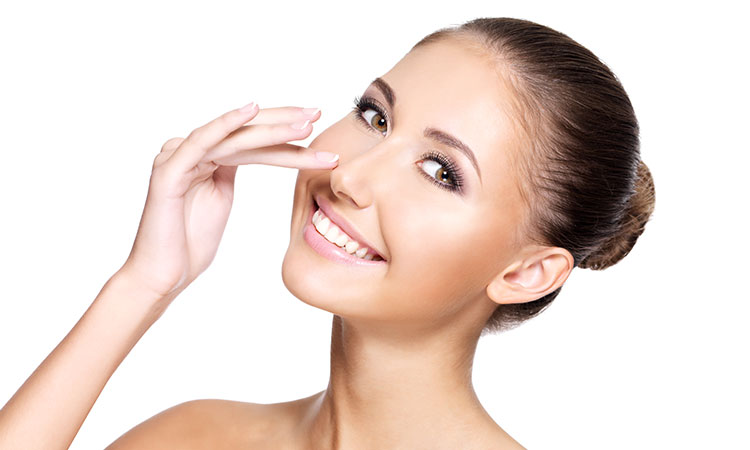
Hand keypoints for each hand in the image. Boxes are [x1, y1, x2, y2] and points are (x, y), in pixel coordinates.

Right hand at [117, 102, 337, 300]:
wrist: (163, 275)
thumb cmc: (189, 243)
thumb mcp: (220, 197)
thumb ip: (230, 170)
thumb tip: (256, 150)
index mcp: (204, 156)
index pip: (249, 137)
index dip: (282, 130)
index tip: (317, 123)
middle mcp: (190, 150)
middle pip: (243, 130)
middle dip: (283, 121)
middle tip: (318, 113)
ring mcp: (177, 157)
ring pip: (232, 137)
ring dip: (271, 129)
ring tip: (305, 126)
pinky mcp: (169, 171)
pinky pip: (202, 141)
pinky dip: (226, 124)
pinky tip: (251, 111)